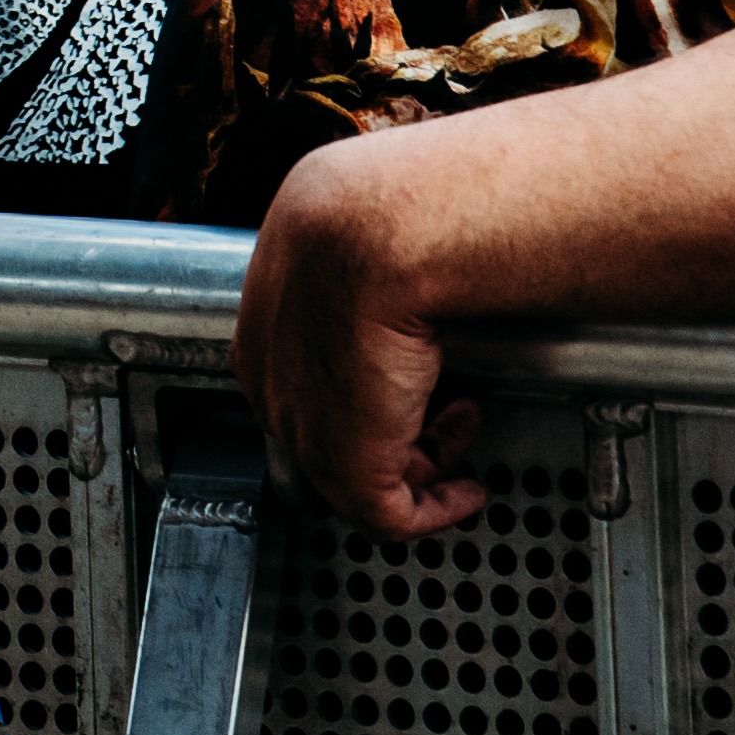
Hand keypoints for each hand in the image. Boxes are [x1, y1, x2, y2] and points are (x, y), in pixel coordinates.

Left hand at [240, 136, 488, 535]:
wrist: (375, 231)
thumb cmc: (374, 219)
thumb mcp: (352, 242)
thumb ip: (362, 270)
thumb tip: (400, 266)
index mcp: (266, 329)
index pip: (312, 383)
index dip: (372, 390)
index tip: (417, 383)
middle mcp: (273, 383)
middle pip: (336, 429)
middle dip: (398, 427)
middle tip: (452, 409)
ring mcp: (304, 429)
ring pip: (363, 473)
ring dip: (424, 459)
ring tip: (467, 422)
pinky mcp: (348, 465)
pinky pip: (391, 515)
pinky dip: (435, 512)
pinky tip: (467, 491)